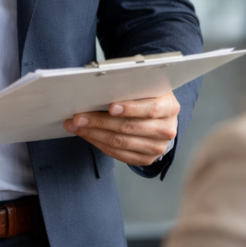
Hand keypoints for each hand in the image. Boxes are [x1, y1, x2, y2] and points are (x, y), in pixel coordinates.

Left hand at [63, 91, 178, 166]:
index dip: (130, 108)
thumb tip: (102, 87)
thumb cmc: (148, 98)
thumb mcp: (147, 88)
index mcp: (170, 107)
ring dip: (93, 134)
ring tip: (76, 126)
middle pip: (129, 127)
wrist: (161, 120)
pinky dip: (98, 143)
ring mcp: (157, 147)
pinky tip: (86, 135)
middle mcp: (167, 130)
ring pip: (120, 142)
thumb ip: (132, 87)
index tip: (110, 107)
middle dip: (100, 121)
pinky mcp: (146, 159)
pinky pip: (118, 154)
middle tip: (78, 117)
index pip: (151, 109)